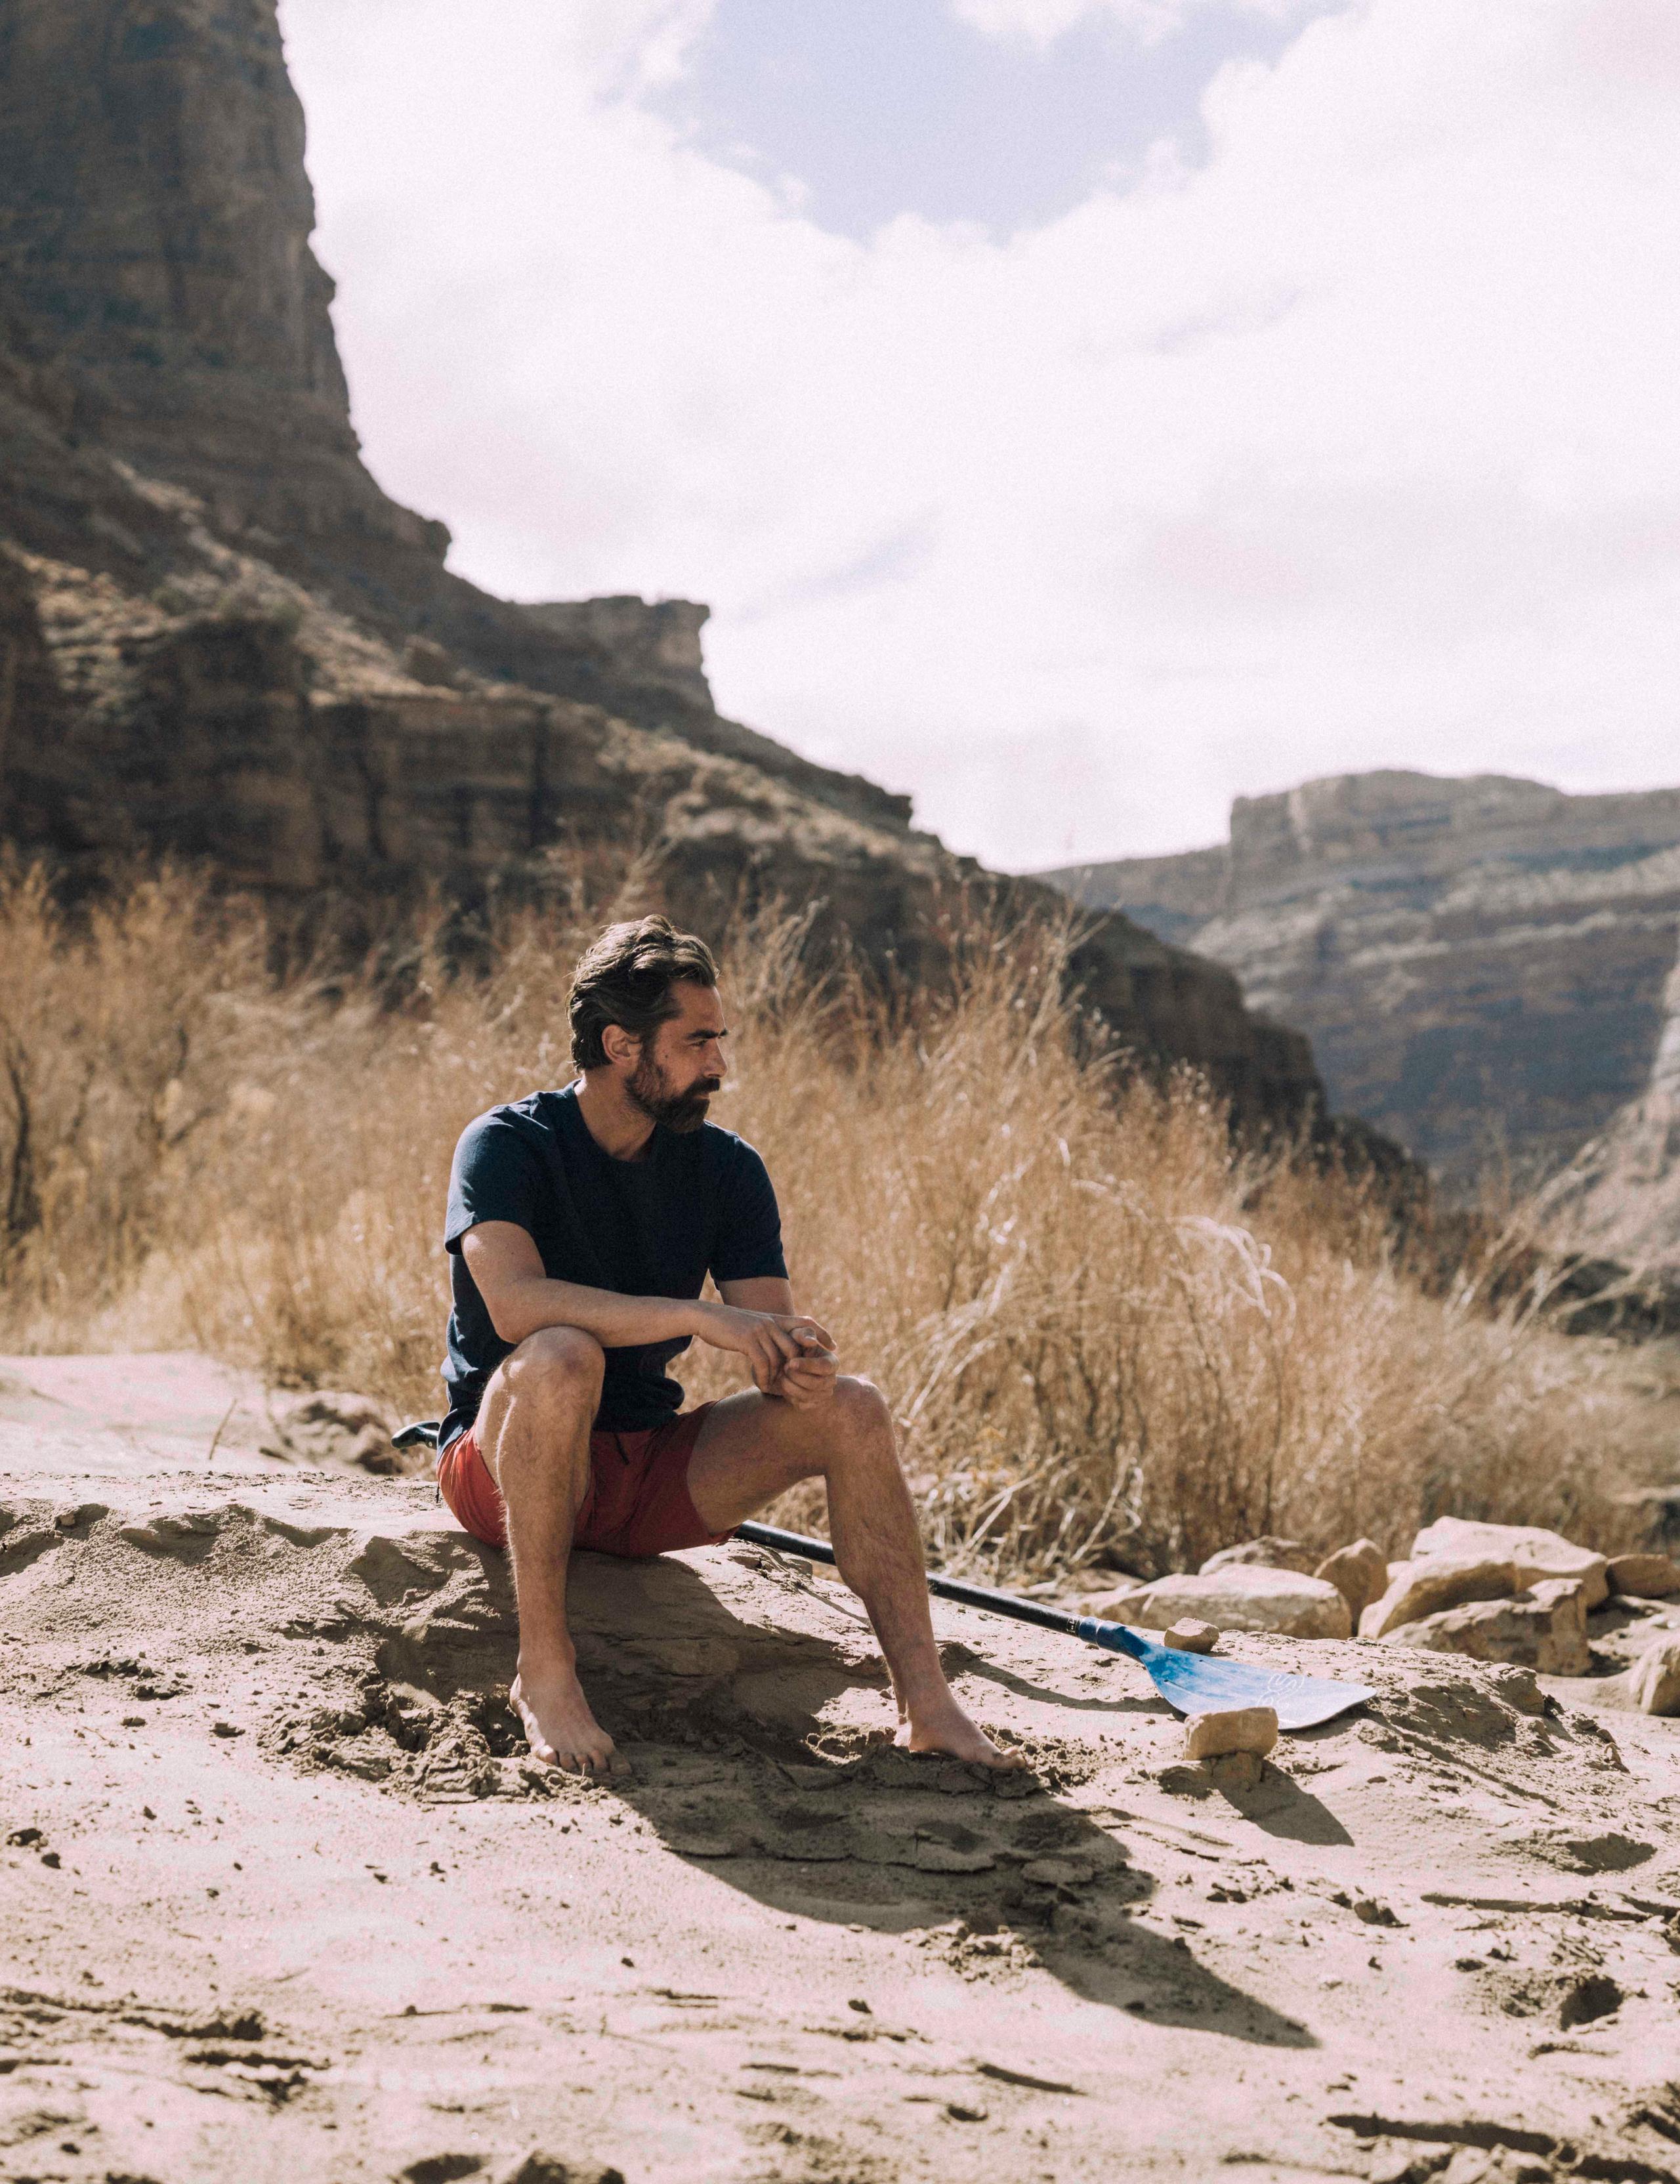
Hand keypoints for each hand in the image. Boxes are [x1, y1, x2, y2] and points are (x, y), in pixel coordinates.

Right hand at [693, 1303, 835, 1394]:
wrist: (706, 1318)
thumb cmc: (729, 1326)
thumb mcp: (752, 1326)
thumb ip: (768, 1334)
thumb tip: (779, 1350)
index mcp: (775, 1318)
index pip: (806, 1322)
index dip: (822, 1334)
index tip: (834, 1346)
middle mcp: (771, 1322)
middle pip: (795, 1348)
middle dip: (797, 1368)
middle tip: (793, 1385)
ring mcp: (760, 1330)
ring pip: (780, 1359)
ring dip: (778, 1378)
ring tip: (775, 1389)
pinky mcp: (748, 1339)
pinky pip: (763, 1363)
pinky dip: (765, 1377)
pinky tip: (762, 1385)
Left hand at [772, 1333, 838, 1410]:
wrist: (787, 1364)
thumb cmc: (793, 1345)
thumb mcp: (797, 1335)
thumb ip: (803, 1334)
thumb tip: (811, 1342)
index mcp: (832, 1362)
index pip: (825, 1367)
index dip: (808, 1366)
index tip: (790, 1362)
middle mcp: (831, 1380)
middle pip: (817, 1384)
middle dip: (797, 1377)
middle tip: (783, 1368)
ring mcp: (823, 1394)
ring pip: (808, 1396)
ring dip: (791, 1386)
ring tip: (781, 1376)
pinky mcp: (812, 1404)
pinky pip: (802, 1404)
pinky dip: (790, 1396)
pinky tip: (784, 1386)